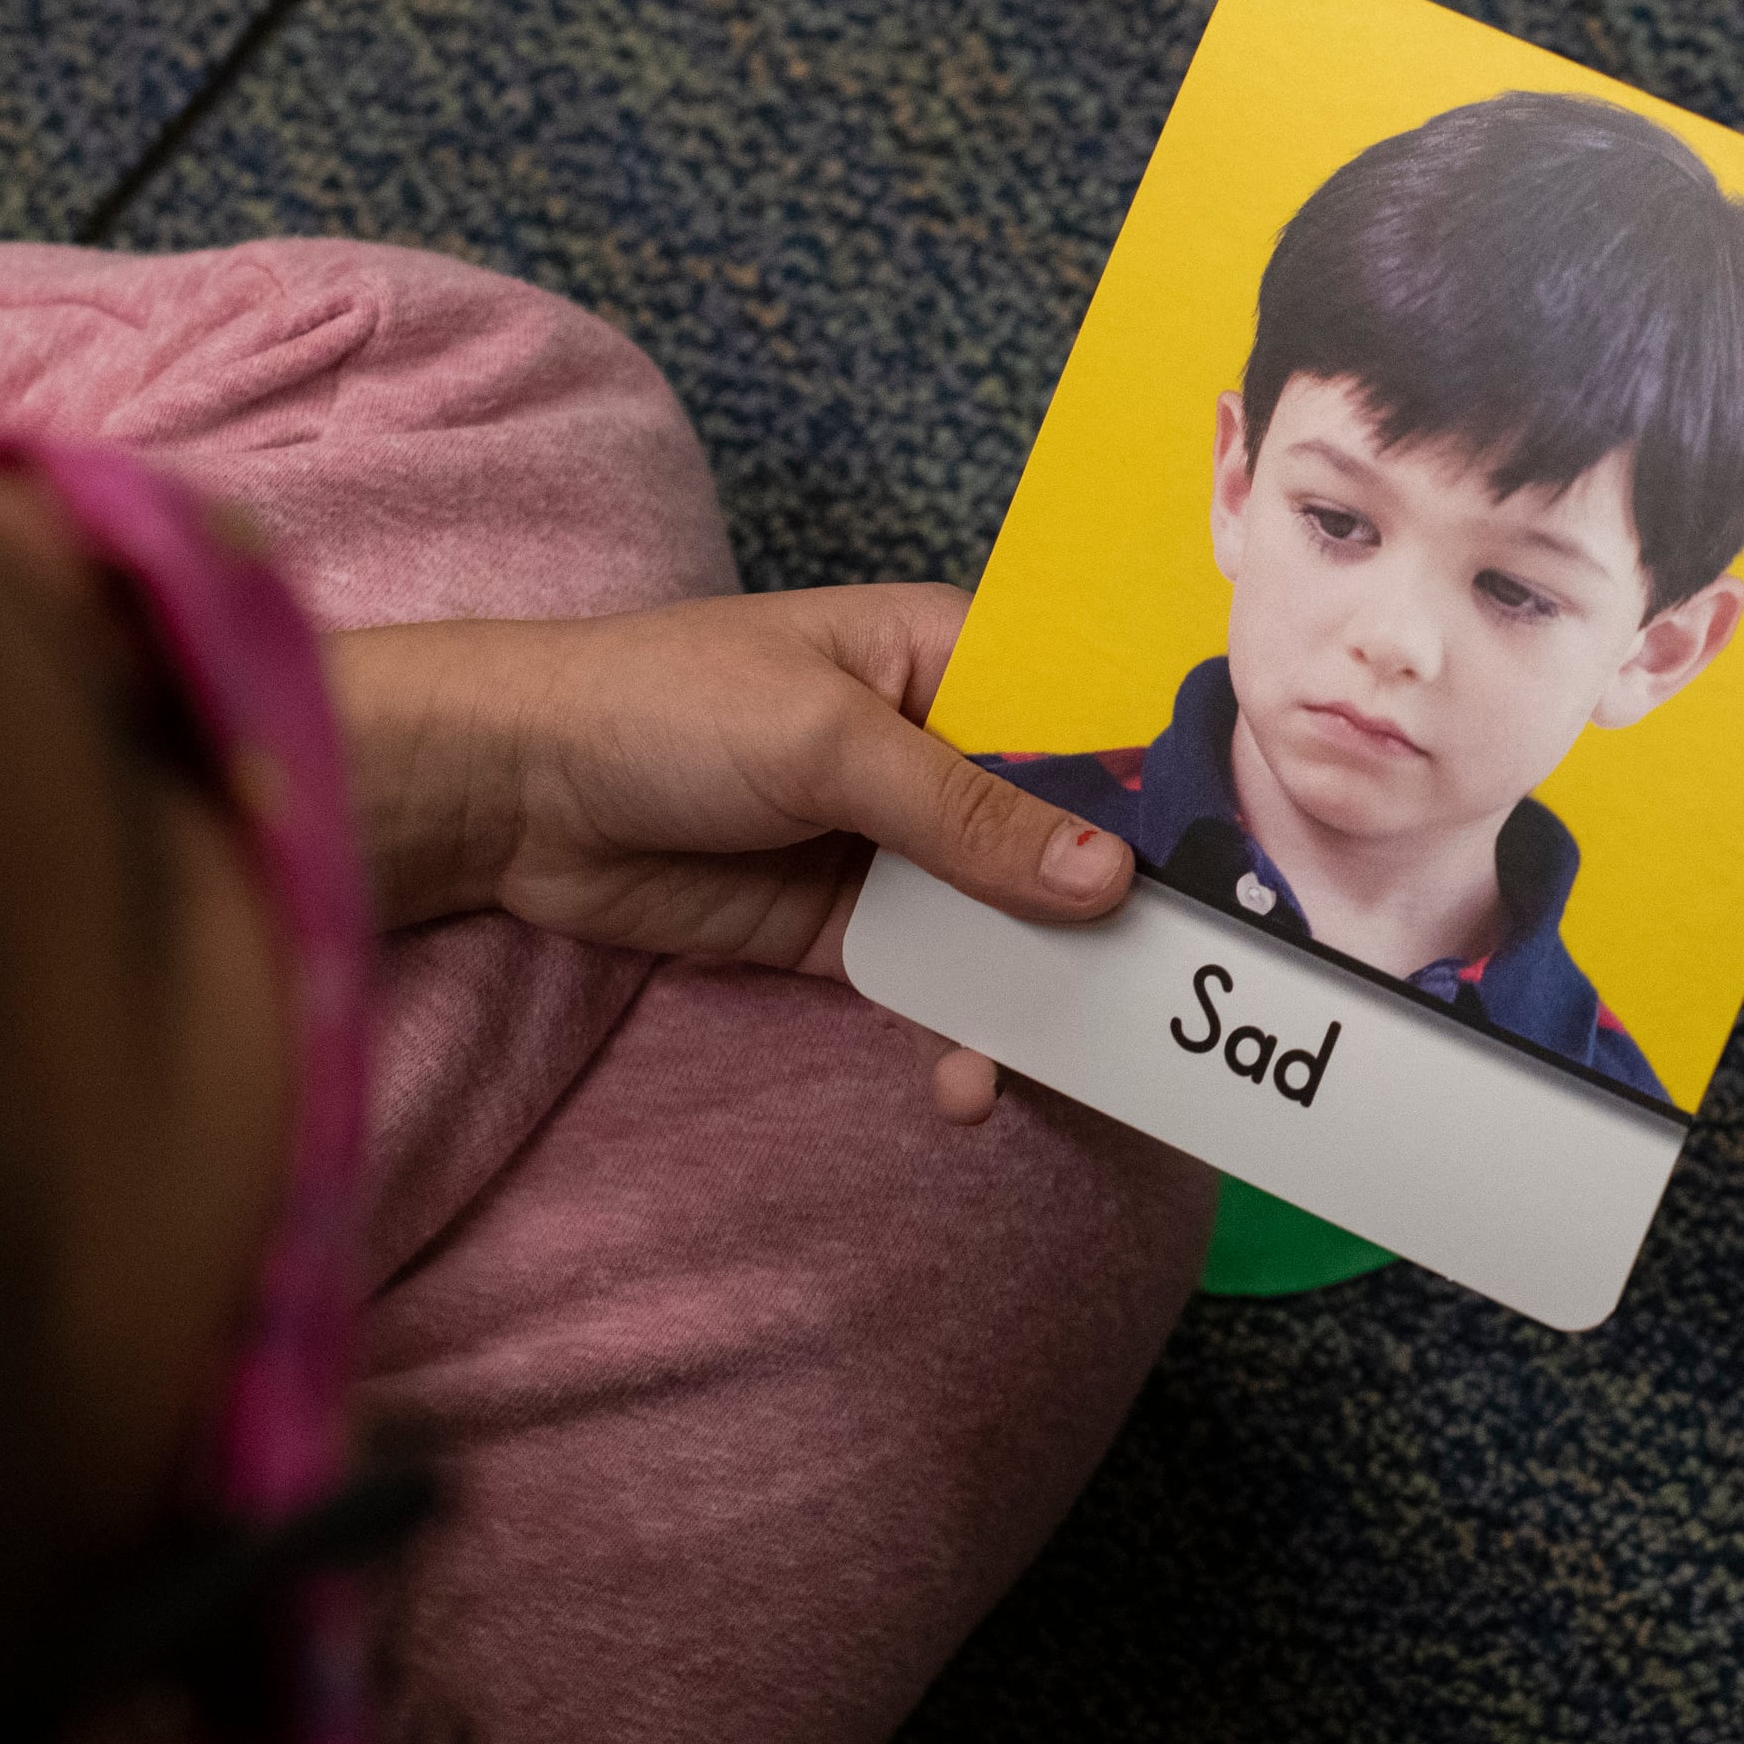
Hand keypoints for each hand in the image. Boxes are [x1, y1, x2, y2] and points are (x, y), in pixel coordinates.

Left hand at [327, 586, 1130, 1116]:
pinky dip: (961, 1034)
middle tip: (1172, 1003)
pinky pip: (935, 986)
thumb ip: (966, 814)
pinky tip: (969, 1081)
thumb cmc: (666, 705)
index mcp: (955, 661)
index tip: (1229, 882)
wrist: (514, 790)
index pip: (1087, 727)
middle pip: (1063, 843)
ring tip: (1069, 1064)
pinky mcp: (849, 932)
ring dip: (1039, 995)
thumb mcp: (827, 740)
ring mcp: (899, 850)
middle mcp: (944, 754)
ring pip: (1008, 929)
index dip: (1156, 800)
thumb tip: (1105, 878)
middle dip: (1112, 922)